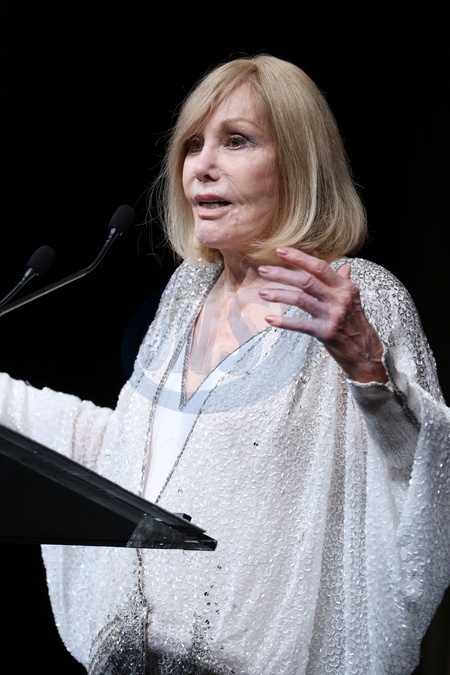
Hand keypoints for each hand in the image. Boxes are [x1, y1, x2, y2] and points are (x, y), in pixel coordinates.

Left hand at [258, 247, 387, 383]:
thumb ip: (345, 282)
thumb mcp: (353, 300)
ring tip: (262, 293)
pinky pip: (300, 324)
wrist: (365, 352)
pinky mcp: (325, 332)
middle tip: (262, 270)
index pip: (319, 267)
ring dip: (279, 294)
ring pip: (300, 299)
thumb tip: (345, 267)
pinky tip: (270, 318)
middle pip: (306, 280)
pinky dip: (284, 321)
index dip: (298, 257)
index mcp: (344, 287)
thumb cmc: (356, 324)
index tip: (280, 250)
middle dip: (281, 274)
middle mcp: (338, 298)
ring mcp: (332, 315)